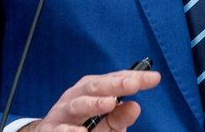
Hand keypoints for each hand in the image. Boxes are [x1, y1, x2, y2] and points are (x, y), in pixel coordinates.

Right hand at [23, 69, 159, 130]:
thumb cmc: (83, 127)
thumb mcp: (106, 123)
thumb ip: (119, 117)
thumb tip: (135, 107)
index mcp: (92, 90)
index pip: (114, 80)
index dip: (134, 78)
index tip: (154, 78)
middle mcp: (77, 95)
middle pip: (96, 86)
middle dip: (115, 84)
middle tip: (133, 84)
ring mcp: (62, 111)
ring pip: (77, 104)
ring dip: (93, 103)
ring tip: (109, 103)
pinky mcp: (50, 129)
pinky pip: (60, 129)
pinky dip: (70, 130)